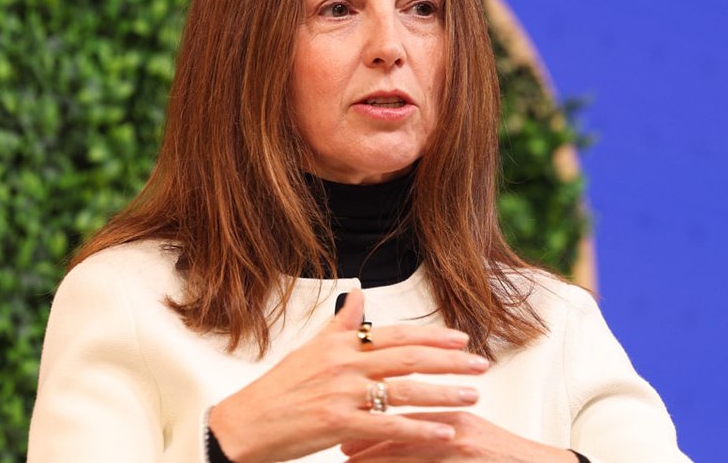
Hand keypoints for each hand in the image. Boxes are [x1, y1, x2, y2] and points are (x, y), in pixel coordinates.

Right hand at [207, 290, 488, 462]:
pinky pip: (389, 426)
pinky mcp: (339, 424)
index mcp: (341, 345)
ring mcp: (343, 394)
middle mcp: (345, 365)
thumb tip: (355, 295)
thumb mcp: (308, 349)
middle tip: (481, 364)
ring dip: (444, 393)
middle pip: (409, 358)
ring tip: (473, 395)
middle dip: (450, 361)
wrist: (246, 425)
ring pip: (406, 391)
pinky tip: (445, 432)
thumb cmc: (277, 390)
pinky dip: (421, 430)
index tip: (461, 339)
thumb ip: (340, 325)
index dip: (432, 335)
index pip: (397, 335)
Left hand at [340, 412, 579, 462]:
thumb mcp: (470, 437)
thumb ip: (442, 430)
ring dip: (374, 455)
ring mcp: (458, 441)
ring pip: (404, 446)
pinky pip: (421, 462)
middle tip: (341, 442)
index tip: (349, 417)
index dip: (375, 408)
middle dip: (366, 431)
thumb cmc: (502, 460)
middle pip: (399, 421)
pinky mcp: (462, 456)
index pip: (407, 399)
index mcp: (453, 410)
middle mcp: (453, 420)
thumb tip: (413, 433)